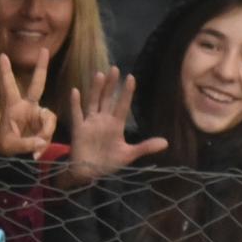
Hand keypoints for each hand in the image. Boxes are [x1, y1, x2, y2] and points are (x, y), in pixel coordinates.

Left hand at [0, 49, 56, 159]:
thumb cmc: (4, 147)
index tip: (2, 56)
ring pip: (49, 117)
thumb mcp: (10, 147)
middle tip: (44, 50)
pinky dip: (46, 140)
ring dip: (45, 132)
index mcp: (13, 107)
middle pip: (37, 84)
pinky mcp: (44, 124)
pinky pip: (51, 129)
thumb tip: (41, 141)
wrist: (11, 158)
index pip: (8, 87)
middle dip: (41, 68)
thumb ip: (26, 144)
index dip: (5, 72)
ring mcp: (37, 114)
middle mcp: (27, 107)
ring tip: (36, 148)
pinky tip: (38, 150)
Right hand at [60, 67, 167, 188]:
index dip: (126, 93)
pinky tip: (75, 91)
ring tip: (99, 74)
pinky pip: (77, 114)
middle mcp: (103, 120)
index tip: (131, 78)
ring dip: (96, 89)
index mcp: (115, 125)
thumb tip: (166, 143)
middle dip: (111, 85)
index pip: (123, 105)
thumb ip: (145, 147)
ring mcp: (90, 123)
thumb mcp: (129, 155)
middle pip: (108, 99)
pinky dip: (75, 103)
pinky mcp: (79, 129)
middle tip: (115, 68)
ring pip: (93, 102)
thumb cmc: (108, 162)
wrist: (89, 173)